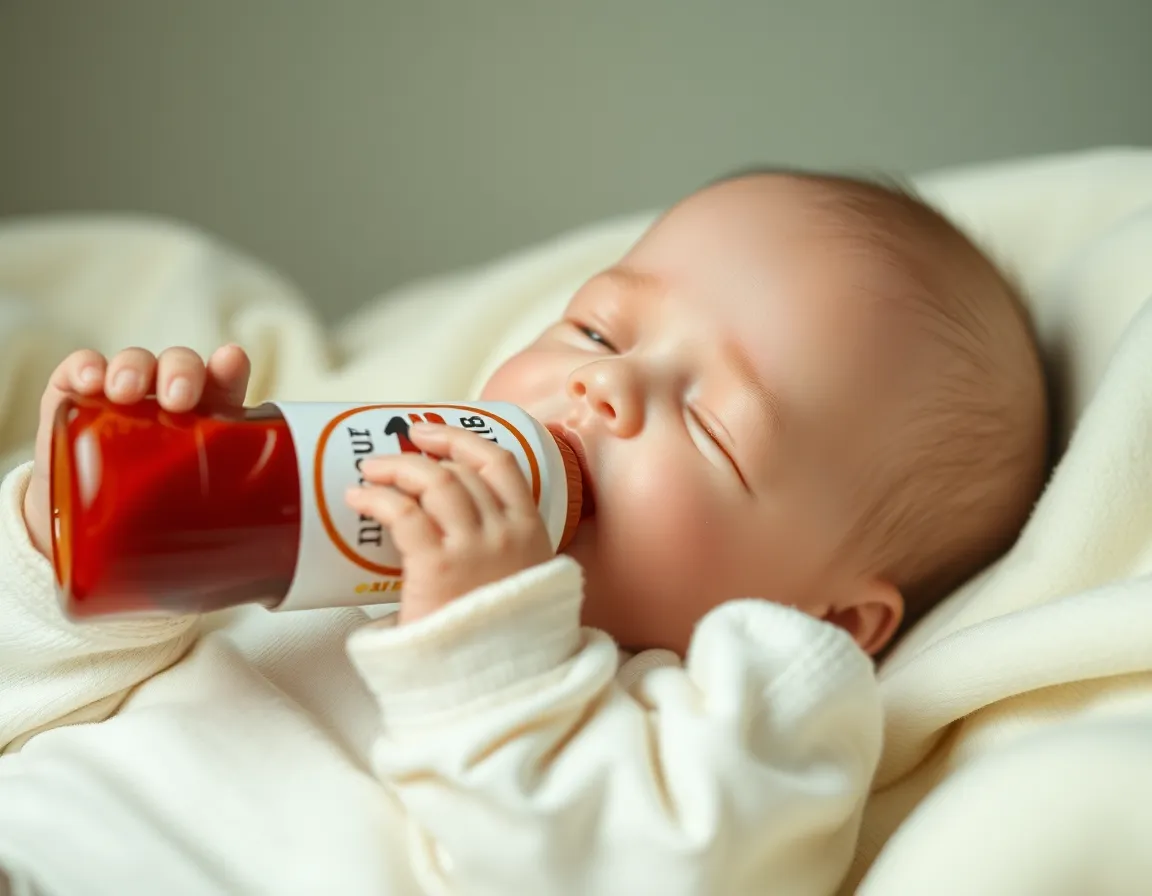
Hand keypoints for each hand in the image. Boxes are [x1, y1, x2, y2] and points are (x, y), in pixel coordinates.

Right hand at [23, 345, 251, 557]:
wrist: (92, 533)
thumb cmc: (160, 517)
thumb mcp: (194, 523)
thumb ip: (223, 535)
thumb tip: (258, 580)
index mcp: (210, 420)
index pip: (226, 382)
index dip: (230, 368)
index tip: (231, 364)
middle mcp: (168, 399)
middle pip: (182, 368)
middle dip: (182, 372)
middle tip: (179, 399)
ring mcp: (123, 396)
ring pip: (135, 364)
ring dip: (135, 368)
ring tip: (128, 391)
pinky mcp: (75, 401)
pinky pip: (79, 372)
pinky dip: (84, 369)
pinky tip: (88, 380)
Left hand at [346, 423, 553, 624]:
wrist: (495, 688)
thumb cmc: (496, 642)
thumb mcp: (518, 585)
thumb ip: (499, 553)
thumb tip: (446, 528)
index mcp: (532, 533)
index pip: (501, 463)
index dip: (462, 440)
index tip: (431, 435)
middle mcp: (507, 533)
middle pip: (459, 471)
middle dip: (418, 455)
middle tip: (388, 459)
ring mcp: (476, 548)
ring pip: (434, 482)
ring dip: (396, 469)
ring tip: (370, 473)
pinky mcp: (439, 566)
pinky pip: (404, 513)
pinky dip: (377, 498)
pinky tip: (360, 499)